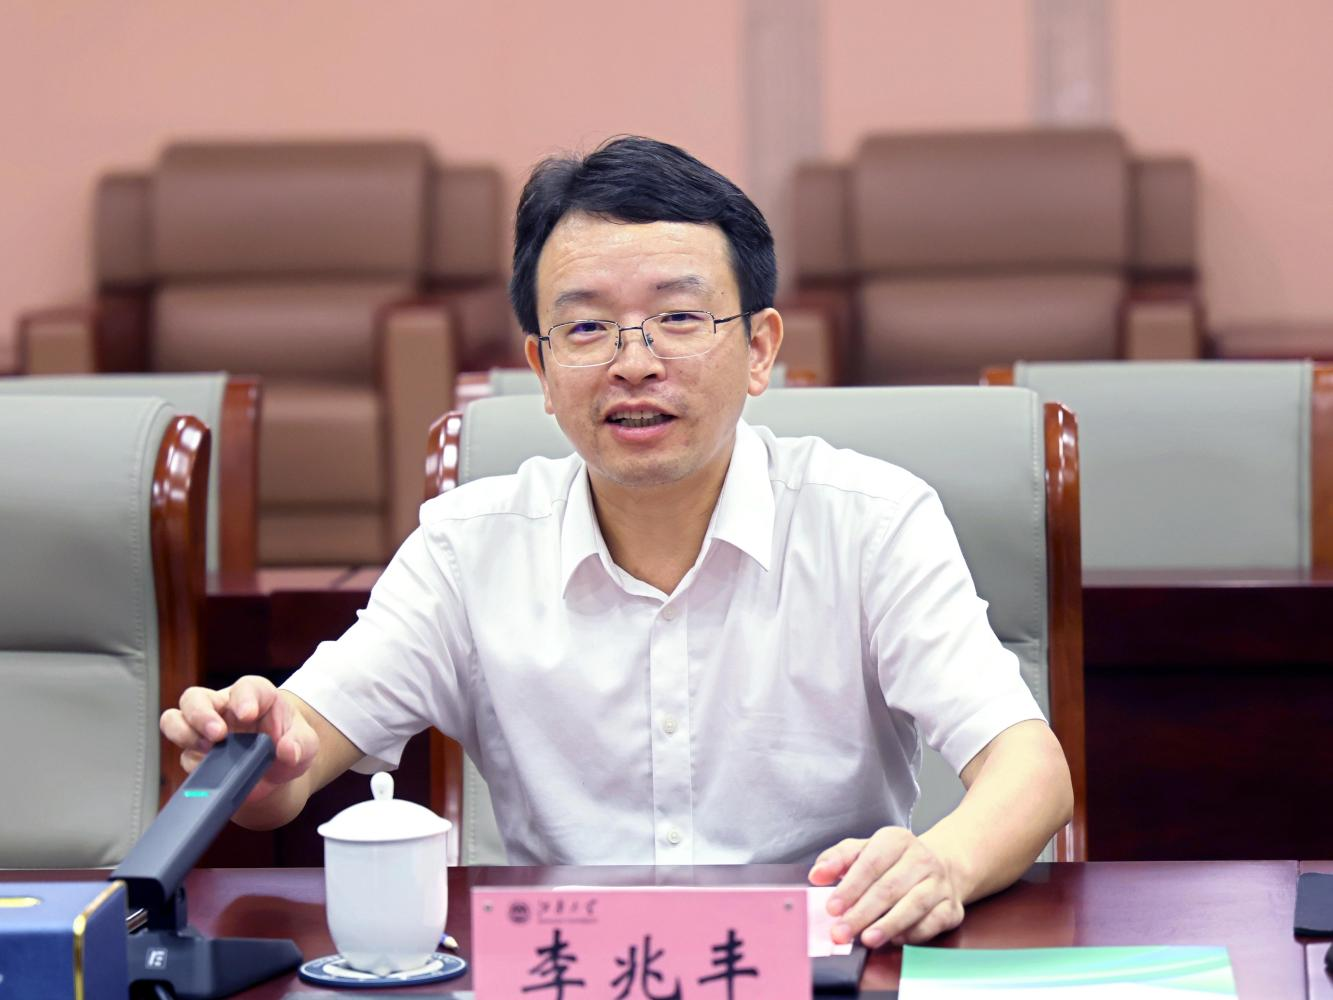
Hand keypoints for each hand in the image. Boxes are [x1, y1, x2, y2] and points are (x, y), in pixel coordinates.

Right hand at [159, 676, 317, 804]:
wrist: (277, 771)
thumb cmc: (291, 746)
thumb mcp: (306, 745)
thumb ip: (300, 745)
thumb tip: (288, 751)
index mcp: (256, 697)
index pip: (246, 687)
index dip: (243, 698)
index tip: (247, 714)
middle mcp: (224, 708)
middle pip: (196, 697)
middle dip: (201, 714)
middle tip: (218, 734)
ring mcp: (205, 730)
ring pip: (175, 720)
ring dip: (184, 733)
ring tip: (206, 749)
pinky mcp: (196, 755)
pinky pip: (183, 756)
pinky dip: (193, 765)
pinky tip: (208, 773)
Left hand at [808, 827, 965, 947]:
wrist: (942, 865)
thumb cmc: (893, 862)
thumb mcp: (864, 851)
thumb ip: (837, 860)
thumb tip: (817, 874)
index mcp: (896, 840)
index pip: (871, 864)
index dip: (850, 888)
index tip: (832, 908)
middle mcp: (921, 859)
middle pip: (889, 888)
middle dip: (862, 913)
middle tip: (841, 932)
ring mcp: (939, 884)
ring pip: (914, 905)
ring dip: (888, 925)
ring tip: (867, 940)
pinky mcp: (951, 908)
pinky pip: (933, 922)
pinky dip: (914, 933)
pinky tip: (895, 939)